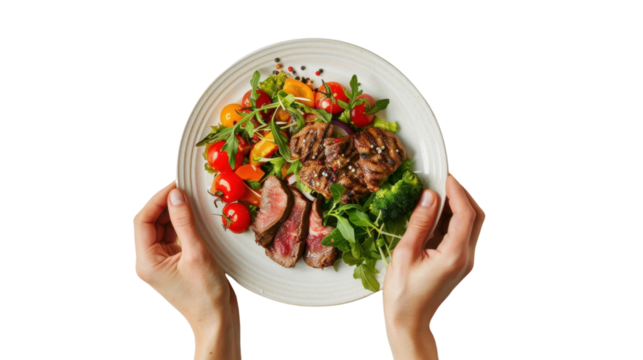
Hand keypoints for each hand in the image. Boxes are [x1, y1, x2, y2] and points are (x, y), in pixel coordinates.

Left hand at [133, 180, 240, 358]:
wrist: (217, 321)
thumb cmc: (206, 295)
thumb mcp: (197, 253)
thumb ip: (184, 222)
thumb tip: (176, 195)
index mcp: (146, 261)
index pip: (142, 220)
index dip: (158, 199)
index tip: (176, 185)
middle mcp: (150, 261)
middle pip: (151, 222)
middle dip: (167, 204)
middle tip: (186, 190)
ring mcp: (163, 263)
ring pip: (163, 229)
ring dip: (177, 214)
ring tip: (194, 202)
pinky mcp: (176, 264)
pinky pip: (175, 238)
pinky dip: (184, 226)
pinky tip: (198, 219)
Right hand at [382, 173, 484, 358]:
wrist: (409, 322)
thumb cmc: (402, 294)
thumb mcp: (405, 254)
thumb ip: (419, 223)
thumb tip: (429, 196)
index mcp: (454, 255)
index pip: (466, 214)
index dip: (458, 191)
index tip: (445, 176)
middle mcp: (467, 258)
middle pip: (478, 217)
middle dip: (463, 195)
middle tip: (443, 182)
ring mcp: (466, 262)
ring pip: (473, 225)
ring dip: (459, 207)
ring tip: (437, 196)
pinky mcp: (460, 264)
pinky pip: (464, 235)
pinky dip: (454, 220)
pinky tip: (435, 216)